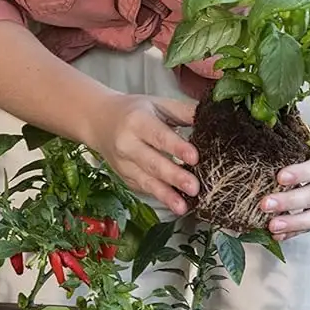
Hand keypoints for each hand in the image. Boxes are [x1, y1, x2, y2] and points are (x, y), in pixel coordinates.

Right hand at [89, 92, 198, 215]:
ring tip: (183, 206)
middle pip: (152, 162)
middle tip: (194, 187)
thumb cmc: (134, 111)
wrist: (99, 121)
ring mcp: (124, 164)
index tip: (194, 157)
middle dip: (174, 176)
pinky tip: (174, 204)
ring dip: (166, 195)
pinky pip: (142, 189)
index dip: (177, 147)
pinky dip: (159, 197)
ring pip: (146, 181)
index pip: (159, 136)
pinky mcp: (124, 178)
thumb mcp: (157, 104)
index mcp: (137, 121)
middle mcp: (127, 144)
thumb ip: (184, 111)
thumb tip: (210, 117)